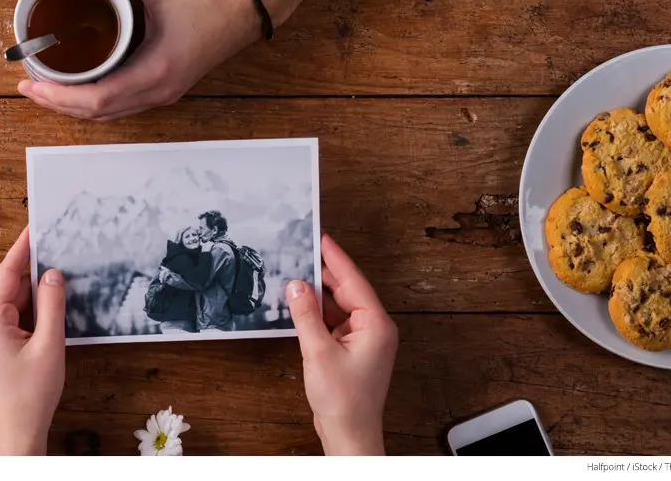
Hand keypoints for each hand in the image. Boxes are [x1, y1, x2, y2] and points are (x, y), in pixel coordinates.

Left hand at [0, 228, 66, 454]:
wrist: (19, 431)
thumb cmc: (31, 395)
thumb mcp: (49, 346)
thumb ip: (52, 306)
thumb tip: (52, 275)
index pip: (5, 276)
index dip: (21, 250)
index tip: (33, 229)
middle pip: (10, 289)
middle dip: (33, 271)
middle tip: (56, 247)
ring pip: (14, 305)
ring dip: (36, 294)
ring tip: (60, 274)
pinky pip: (15, 320)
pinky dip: (33, 312)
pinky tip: (52, 305)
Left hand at [18, 0, 261, 120]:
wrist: (244, 9)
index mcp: (153, 71)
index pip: (95, 99)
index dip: (58, 96)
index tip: (30, 83)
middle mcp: (157, 92)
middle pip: (96, 115)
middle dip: (57, 104)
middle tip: (27, 86)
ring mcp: (162, 95)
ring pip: (108, 115)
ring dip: (73, 106)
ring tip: (44, 89)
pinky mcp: (164, 90)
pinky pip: (121, 106)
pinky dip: (93, 101)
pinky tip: (76, 87)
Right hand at [286, 233, 397, 455]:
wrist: (350, 435)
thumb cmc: (344, 400)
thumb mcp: (318, 351)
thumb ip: (305, 314)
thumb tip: (296, 285)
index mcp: (376, 324)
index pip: (352, 280)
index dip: (334, 257)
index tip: (320, 236)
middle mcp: (374, 328)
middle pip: (346, 290)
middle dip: (323, 273)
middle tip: (300, 250)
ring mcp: (363, 340)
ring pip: (338, 306)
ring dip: (317, 294)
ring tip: (294, 275)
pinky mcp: (352, 351)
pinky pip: (334, 322)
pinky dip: (317, 313)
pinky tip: (299, 306)